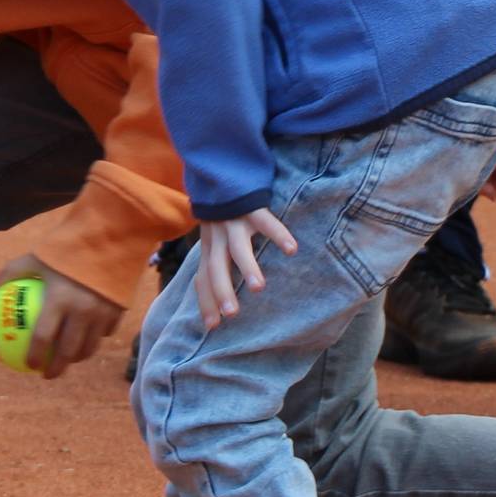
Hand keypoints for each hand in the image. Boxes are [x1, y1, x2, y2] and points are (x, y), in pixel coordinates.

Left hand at [0, 255, 120, 378]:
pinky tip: (89, 339)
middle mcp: (82, 311)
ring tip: (68, 361)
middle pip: (68, 351)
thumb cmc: (67, 246)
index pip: (42, 338)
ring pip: (90, 347)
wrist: (110, 237)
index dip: (34, 356)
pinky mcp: (119, 311)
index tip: (28, 366)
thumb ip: (13, 271)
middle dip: (57, 368)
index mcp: (59, 300)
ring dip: (77, 358)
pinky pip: (106, 332)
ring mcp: (102, 313)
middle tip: (47, 374)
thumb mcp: (37, 255)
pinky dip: (96, 338)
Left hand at [191, 209, 298, 329]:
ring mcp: (234, 221)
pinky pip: (266, 222)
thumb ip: (213, 261)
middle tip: (232, 315)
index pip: (203, 278)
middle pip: (216, 267)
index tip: (212, 327)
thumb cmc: (223, 212)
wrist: (224, 169)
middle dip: (222, 290)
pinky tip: (292, 250)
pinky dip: (278, 234)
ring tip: (259, 288)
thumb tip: (206, 293)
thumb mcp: (213, 236)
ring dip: (248, 267)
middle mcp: (218, 236)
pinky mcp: (252, 206)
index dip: (206, 301)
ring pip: (238, 247)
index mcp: (210, 246)